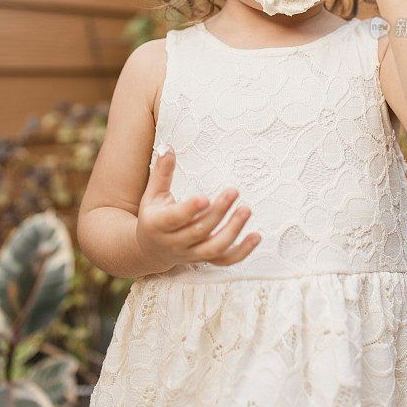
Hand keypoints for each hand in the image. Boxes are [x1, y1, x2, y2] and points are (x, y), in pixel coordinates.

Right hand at [136, 146, 260, 271]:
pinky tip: (256, 236)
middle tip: (234, 192)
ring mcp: (191, 253)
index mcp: (159, 224)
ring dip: (232, 231)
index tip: (205, 197)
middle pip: (199, 231)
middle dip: (218, 213)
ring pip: (213, 248)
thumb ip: (162, 172)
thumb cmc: (154, 215)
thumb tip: (166, 147)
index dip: (189, 210)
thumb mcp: (153, 194)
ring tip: (246, 210)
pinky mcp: (204, 259)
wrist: (151, 250)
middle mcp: (175, 242)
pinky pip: (225, 260)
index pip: (174, 218)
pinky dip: (242, 251)